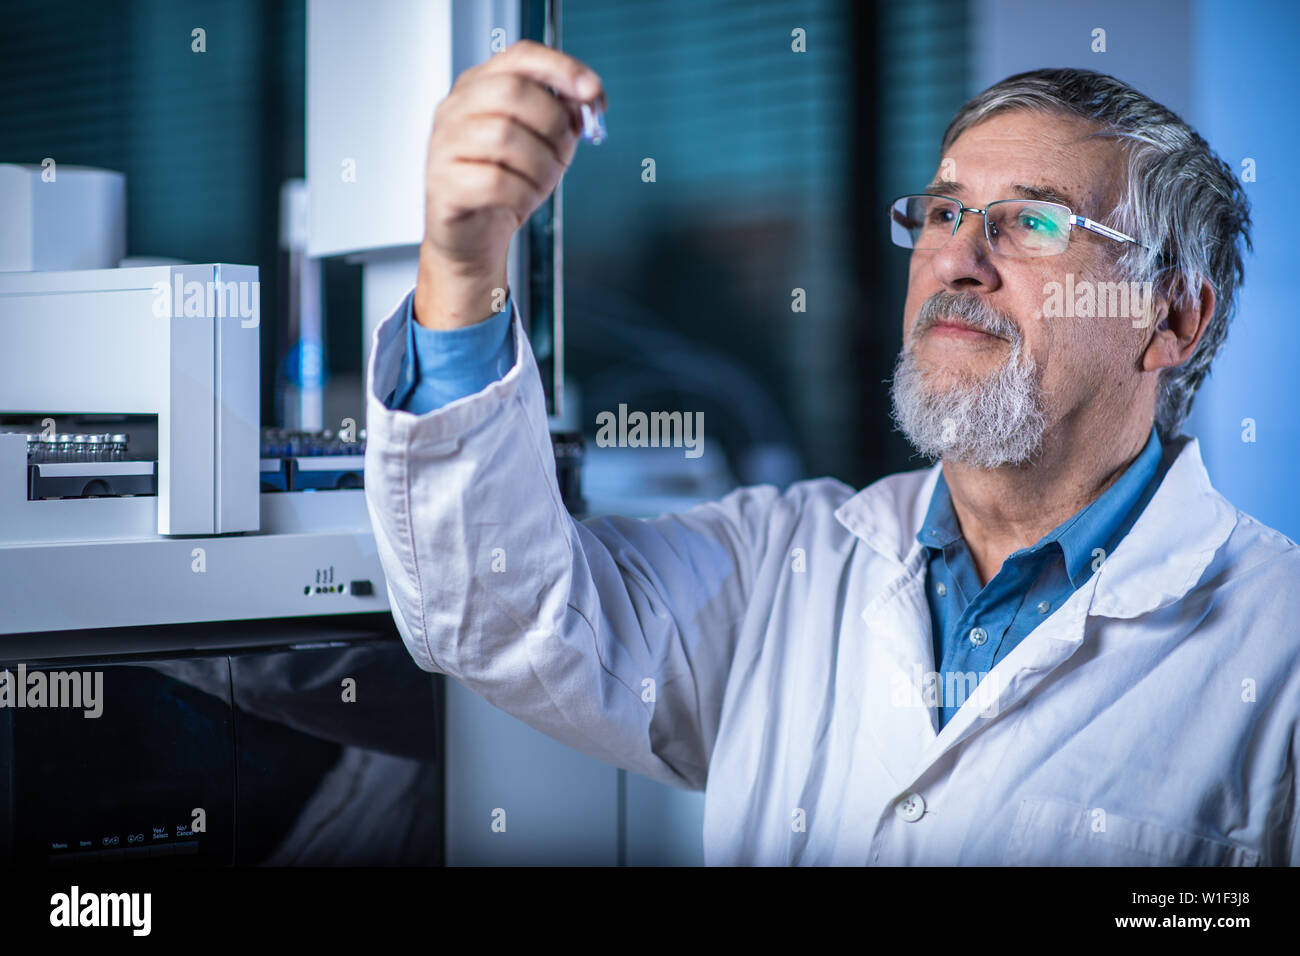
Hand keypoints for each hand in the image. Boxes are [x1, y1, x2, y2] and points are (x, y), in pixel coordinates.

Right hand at [416, 39, 604, 328]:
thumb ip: (562, 117)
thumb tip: (586, 101)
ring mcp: (443, 145)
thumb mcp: (543, 145)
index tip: (594, 92)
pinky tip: (522, 199)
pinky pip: (494, 181)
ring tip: (542, 182)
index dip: (562, 69)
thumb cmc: (505, 185)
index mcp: (480, 88)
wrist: (473, 238)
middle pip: (512, 92)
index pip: (520, 56)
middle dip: (553, 124)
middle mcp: (456, 109)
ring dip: (540, 165)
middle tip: (564, 152)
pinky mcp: (443, 184)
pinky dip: (522, 193)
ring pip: (504, 136)